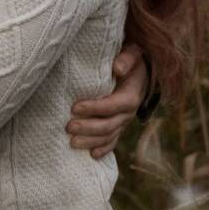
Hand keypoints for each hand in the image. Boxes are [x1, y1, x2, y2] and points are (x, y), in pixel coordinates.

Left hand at [67, 43, 147, 158]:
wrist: (139, 73)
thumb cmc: (130, 61)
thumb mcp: (132, 54)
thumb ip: (127, 58)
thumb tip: (117, 67)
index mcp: (131, 95)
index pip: (114, 105)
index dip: (95, 108)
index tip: (75, 107)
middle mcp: (129, 112)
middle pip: (109, 125)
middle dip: (89, 128)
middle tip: (68, 127)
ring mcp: (124, 122)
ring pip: (109, 136)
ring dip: (91, 141)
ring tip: (72, 143)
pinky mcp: (119, 127)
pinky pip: (112, 141)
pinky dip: (103, 149)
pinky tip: (92, 155)